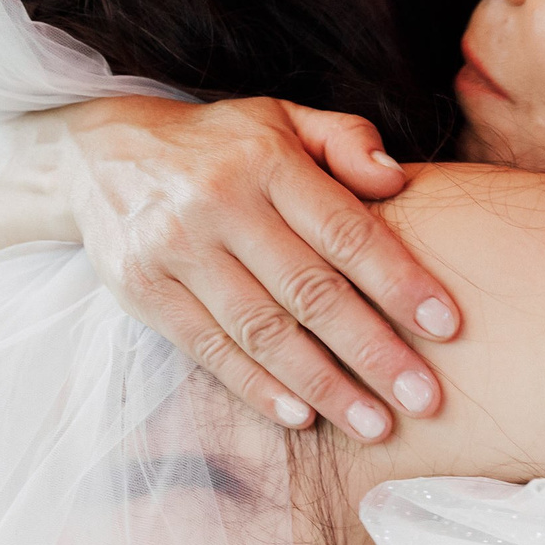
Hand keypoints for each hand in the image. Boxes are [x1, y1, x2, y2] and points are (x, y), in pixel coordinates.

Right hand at [59, 97, 460, 441]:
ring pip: (262, 331)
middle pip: (310, 291)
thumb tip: (398, 179)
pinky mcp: (142, 290)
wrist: (97, 154)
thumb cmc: (220, 145)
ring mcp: (176, 249)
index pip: (345, 229)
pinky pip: (209, 349)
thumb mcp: (282, 119)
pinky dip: (256, 388)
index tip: (447, 326)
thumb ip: (345, 140)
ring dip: (324, 385)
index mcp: (266, 160)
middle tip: (427, 399)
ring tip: (376, 425)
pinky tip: (302, 417)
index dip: (398, 280)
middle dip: (373, 351)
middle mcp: (219, 203)